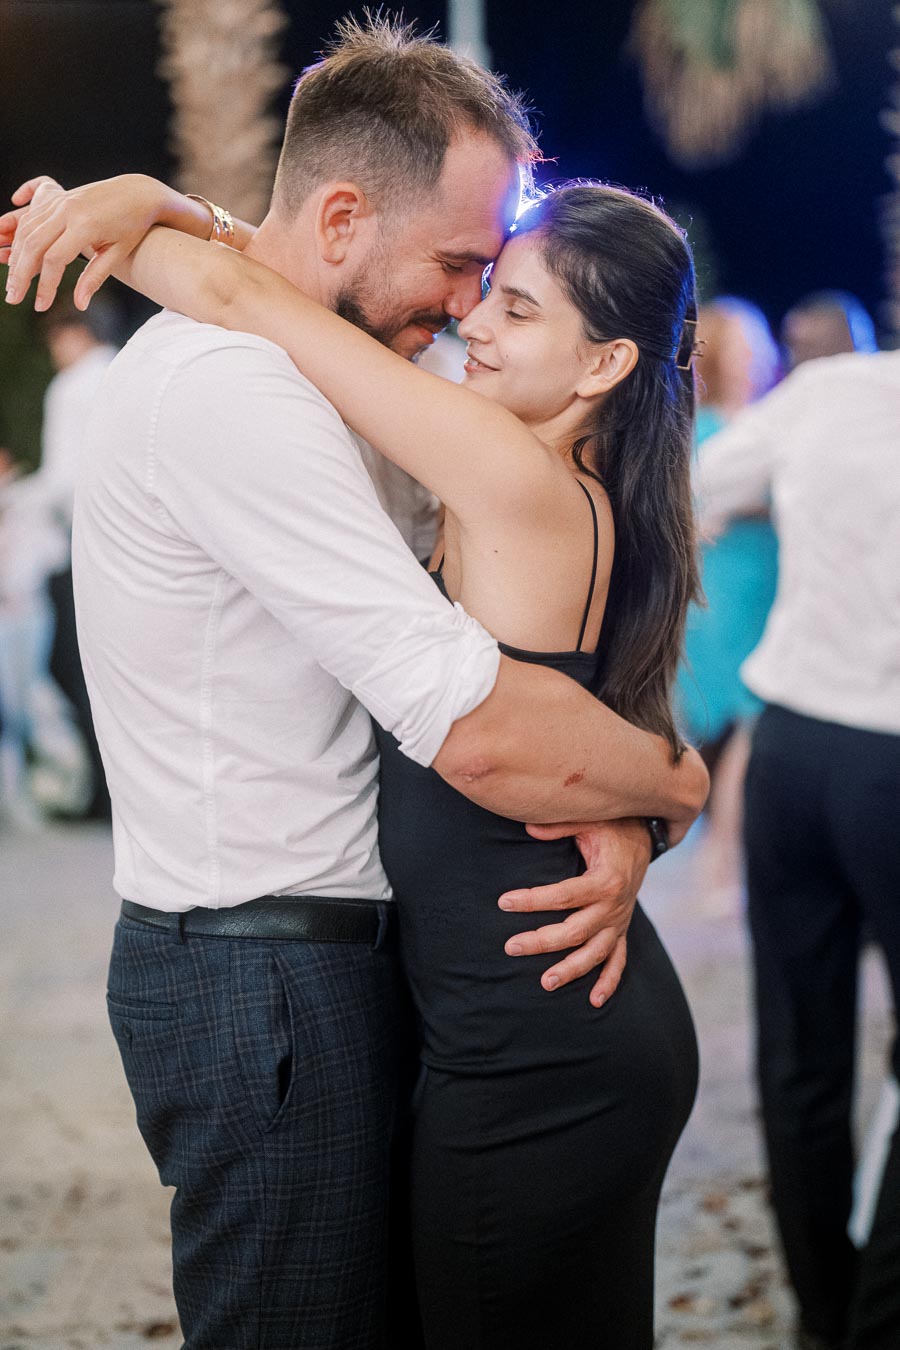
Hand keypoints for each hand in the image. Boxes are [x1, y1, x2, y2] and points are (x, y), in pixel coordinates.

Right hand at [2, 173, 172, 312]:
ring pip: (27, 230)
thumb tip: (79, 305)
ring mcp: (60, 202)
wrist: (137, 192)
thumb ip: (95, 278)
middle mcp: (67, 210)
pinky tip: (17, 259)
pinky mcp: (57, 199)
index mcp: (85, 225)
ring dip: (16, 258)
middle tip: (13, 298)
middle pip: (33, 245)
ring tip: (13, 283)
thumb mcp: (118, 254)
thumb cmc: (132, 226)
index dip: (45, 285)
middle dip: (20, 274)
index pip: (54, 259)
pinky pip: (31, 218)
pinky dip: (20, 239)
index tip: (41, 306)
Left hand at [498, 817, 651, 1005]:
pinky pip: (619, 961)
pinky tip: (594, 1001)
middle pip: (574, 932)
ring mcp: (619, 922)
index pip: (563, 896)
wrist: (644, 839)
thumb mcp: (589, 820)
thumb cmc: (611, 828)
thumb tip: (528, 827)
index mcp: (605, 880)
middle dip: (541, 942)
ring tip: (544, 983)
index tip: (504, 902)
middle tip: (511, 947)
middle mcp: (614, 907)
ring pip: (595, 954)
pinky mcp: (622, 930)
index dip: (532, 900)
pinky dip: (609, 982)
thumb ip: (559, 825)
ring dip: (571, 970)